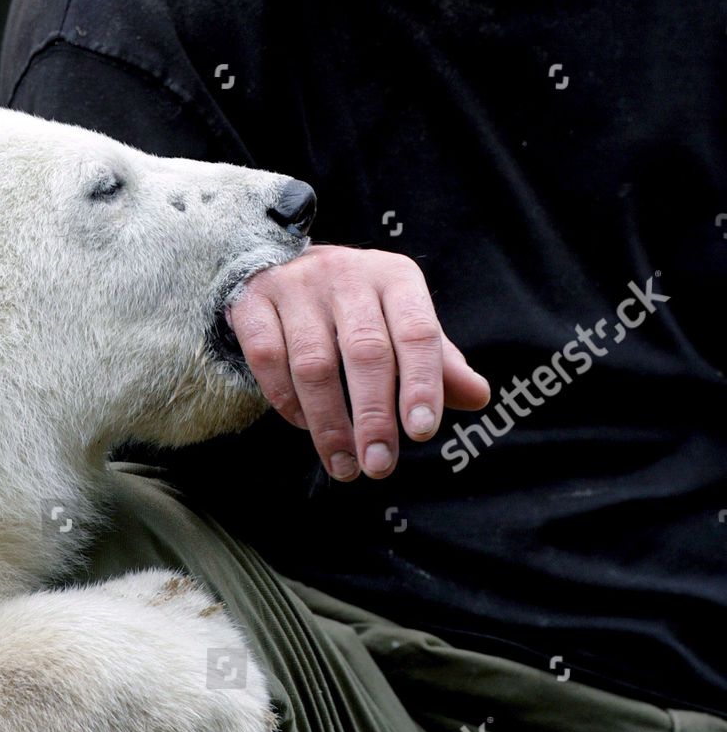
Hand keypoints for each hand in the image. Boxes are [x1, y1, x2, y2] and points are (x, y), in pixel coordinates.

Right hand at [225, 244, 489, 479]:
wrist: (284, 265)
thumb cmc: (360, 309)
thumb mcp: (403, 324)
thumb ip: (438, 363)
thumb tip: (478, 396)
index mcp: (394, 277)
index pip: (417, 331)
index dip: (421, 383)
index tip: (422, 432)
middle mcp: (346, 273)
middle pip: (365, 350)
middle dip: (374, 415)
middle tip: (380, 465)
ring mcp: (295, 284)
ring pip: (313, 362)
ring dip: (329, 423)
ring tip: (345, 466)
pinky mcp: (253, 300)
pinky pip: (267, 357)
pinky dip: (286, 399)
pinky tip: (302, 426)